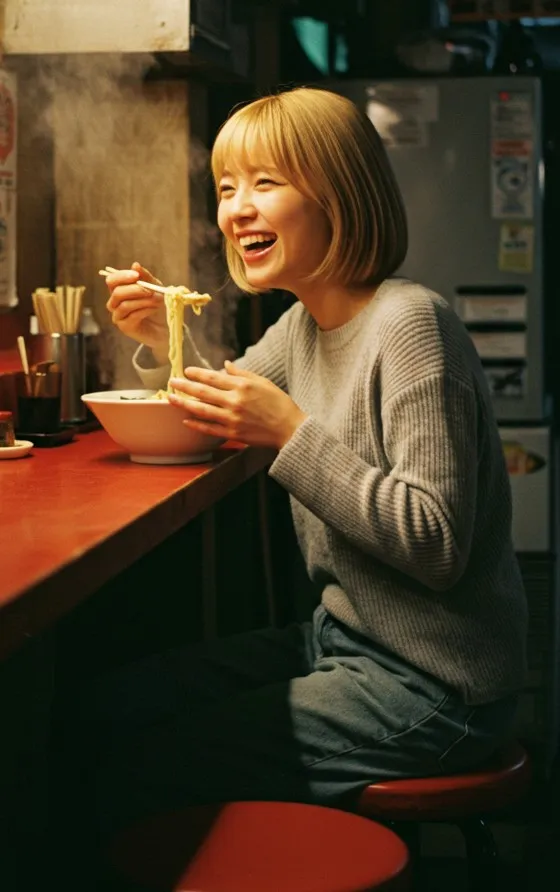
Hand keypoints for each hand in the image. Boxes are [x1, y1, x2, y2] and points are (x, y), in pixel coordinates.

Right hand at [105, 262, 168, 360]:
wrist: (166, 325)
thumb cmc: (158, 304)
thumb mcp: (154, 287)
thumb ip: (145, 277)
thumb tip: (135, 265)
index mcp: (119, 290)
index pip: (111, 280)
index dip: (121, 277)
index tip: (136, 276)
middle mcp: (115, 303)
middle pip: (116, 293)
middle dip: (135, 290)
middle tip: (150, 291)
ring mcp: (118, 316)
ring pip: (124, 305)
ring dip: (142, 301)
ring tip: (157, 300)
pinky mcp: (125, 327)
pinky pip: (131, 316)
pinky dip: (144, 310)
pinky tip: (154, 309)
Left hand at [167, 361, 306, 448]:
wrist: (290, 428)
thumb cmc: (279, 403)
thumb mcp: (263, 382)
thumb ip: (242, 374)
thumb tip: (225, 365)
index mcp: (242, 386)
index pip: (213, 377)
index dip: (197, 373)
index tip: (186, 370)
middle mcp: (235, 401)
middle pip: (203, 392)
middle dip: (184, 386)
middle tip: (171, 382)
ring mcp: (233, 419)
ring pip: (202, 410)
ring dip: (184, 404)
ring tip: (171, 399)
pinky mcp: (233, 433)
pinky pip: (210, 428)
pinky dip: (196, 424)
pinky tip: (185, 420)